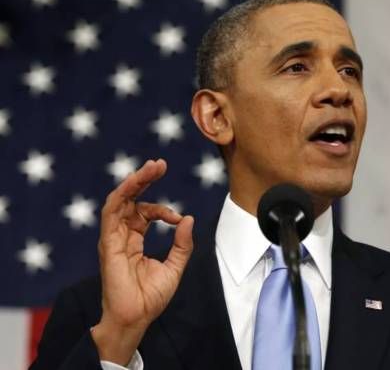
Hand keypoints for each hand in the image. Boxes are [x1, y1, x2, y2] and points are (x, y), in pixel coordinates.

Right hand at [91, 159, 193, 364]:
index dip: (163, 210)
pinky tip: (135, 183)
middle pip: (130, 200)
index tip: (177, 219)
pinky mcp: (108, 243)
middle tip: (160, 164)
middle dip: (145, 180)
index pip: (144, 213)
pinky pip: (111, 213)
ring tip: (152, 167)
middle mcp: (122, 236)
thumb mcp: (175, 266)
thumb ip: (182, 243)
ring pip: (120, 201)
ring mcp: (113, 238)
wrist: (136, 317)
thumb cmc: (151, 296)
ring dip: (135, 181)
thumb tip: (188, 218)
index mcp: (134, 240)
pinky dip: (122, 196)